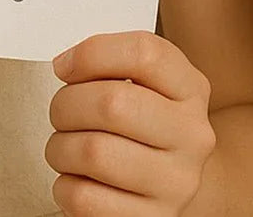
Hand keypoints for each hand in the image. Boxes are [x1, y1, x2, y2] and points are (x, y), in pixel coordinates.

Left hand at [47, 32, 214, 215]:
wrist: (174, 182)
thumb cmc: (148, 125)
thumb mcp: (149, 82)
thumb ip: (114, 61)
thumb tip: (68, 64)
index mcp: (191, 89)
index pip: (144, 54)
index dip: (93, 53)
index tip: (65, 65)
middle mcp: (192, 136)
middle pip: (112, 103)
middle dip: (67, 104)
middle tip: (61, 111)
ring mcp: (174, 184)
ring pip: (93, 152)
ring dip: (60, 147)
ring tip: (66, 146)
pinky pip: (84, 199)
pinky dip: (65, 186)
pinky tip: (77, 178)